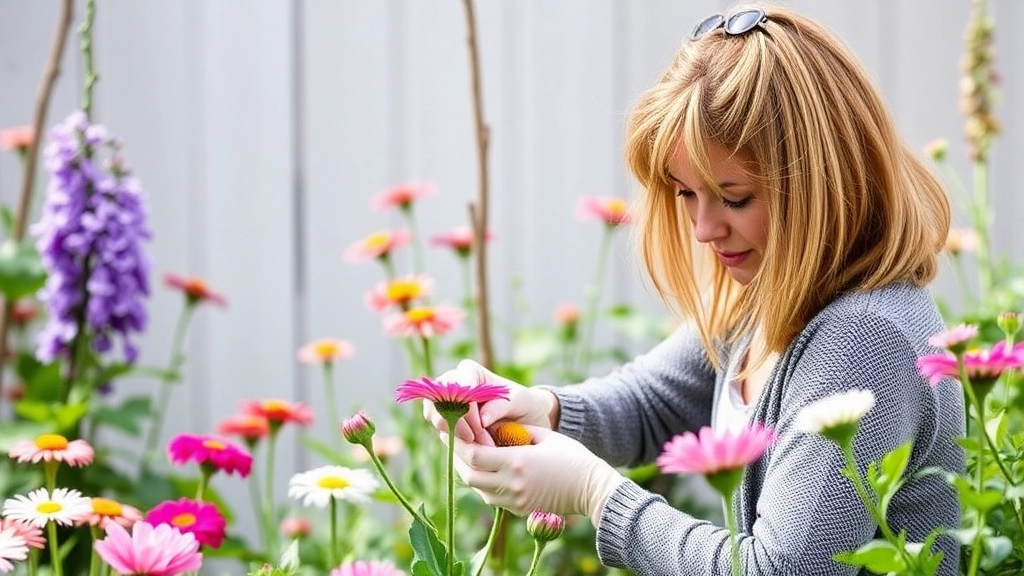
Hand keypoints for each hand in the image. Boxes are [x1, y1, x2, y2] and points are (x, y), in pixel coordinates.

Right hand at [423, 360, 558, 445]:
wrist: (524, 421)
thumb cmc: (524, 405)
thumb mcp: (521, 401)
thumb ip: (502, 405)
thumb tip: (482, 418)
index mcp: (470, 372)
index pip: (456, 387)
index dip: (465, 410)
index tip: (480, 428)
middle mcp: (453, 383)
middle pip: (437, 398)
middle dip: (453, 422)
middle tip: (473, 440)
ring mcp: (445, 402)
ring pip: (432, 414)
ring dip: (451, 433)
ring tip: (475, 445)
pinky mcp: (445, 421)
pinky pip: (438, 429)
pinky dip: (453, 441)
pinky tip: (471, 447)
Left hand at [449, 425, 624, 523]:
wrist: (592, 488)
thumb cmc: (571, 456)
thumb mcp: (543, 435)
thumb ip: (514, 431)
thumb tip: (490, 428)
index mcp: (517, 462)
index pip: (475, 455)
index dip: (460, 444)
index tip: (452, 430)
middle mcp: (512, 484)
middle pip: (470, 475)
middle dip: (459, 459)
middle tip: (453, 442)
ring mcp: (515, 501)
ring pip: (478, 489)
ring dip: (470, 472)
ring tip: (467, 455)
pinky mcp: (519, 510)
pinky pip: (491, 498)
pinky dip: (483, 485)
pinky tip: (486, 470)